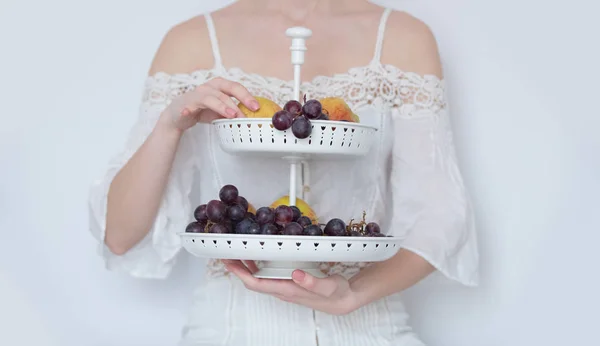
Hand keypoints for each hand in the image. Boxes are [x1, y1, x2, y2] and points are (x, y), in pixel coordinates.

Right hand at [159, 77, 258, 131]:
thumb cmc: (202, 110)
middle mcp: (209, 87)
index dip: (247, 95)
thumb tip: (252, 119)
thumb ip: (233, 112)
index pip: (236, 87)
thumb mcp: (221, 112)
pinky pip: (190, 106)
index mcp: (219, 86)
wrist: (179, 114)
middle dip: (240, 98)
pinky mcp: (186, 104)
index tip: (257, 107)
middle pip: (227, 88)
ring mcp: (197, 94)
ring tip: (232, 115)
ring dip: (223, 106)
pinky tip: (190, 113)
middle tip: (250, 109)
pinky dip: (190, 109)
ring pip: (212, 98)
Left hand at [222, 260, 359, 315]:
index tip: (229, 262)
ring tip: (236, 251)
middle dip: (238, 267)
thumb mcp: (328, 287)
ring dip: (246, 265)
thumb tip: (296, 274)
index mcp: (287, 290)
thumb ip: (313, 282)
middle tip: (226, 252)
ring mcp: (284, 286)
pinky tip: (257, 254)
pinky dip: (258, 263)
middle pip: (252, 279)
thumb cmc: (336, 294)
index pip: (257, 283)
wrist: (344, 300)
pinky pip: (267, 273)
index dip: (240, 273)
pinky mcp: (289, 281)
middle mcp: (282, 289)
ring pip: (259, 276)